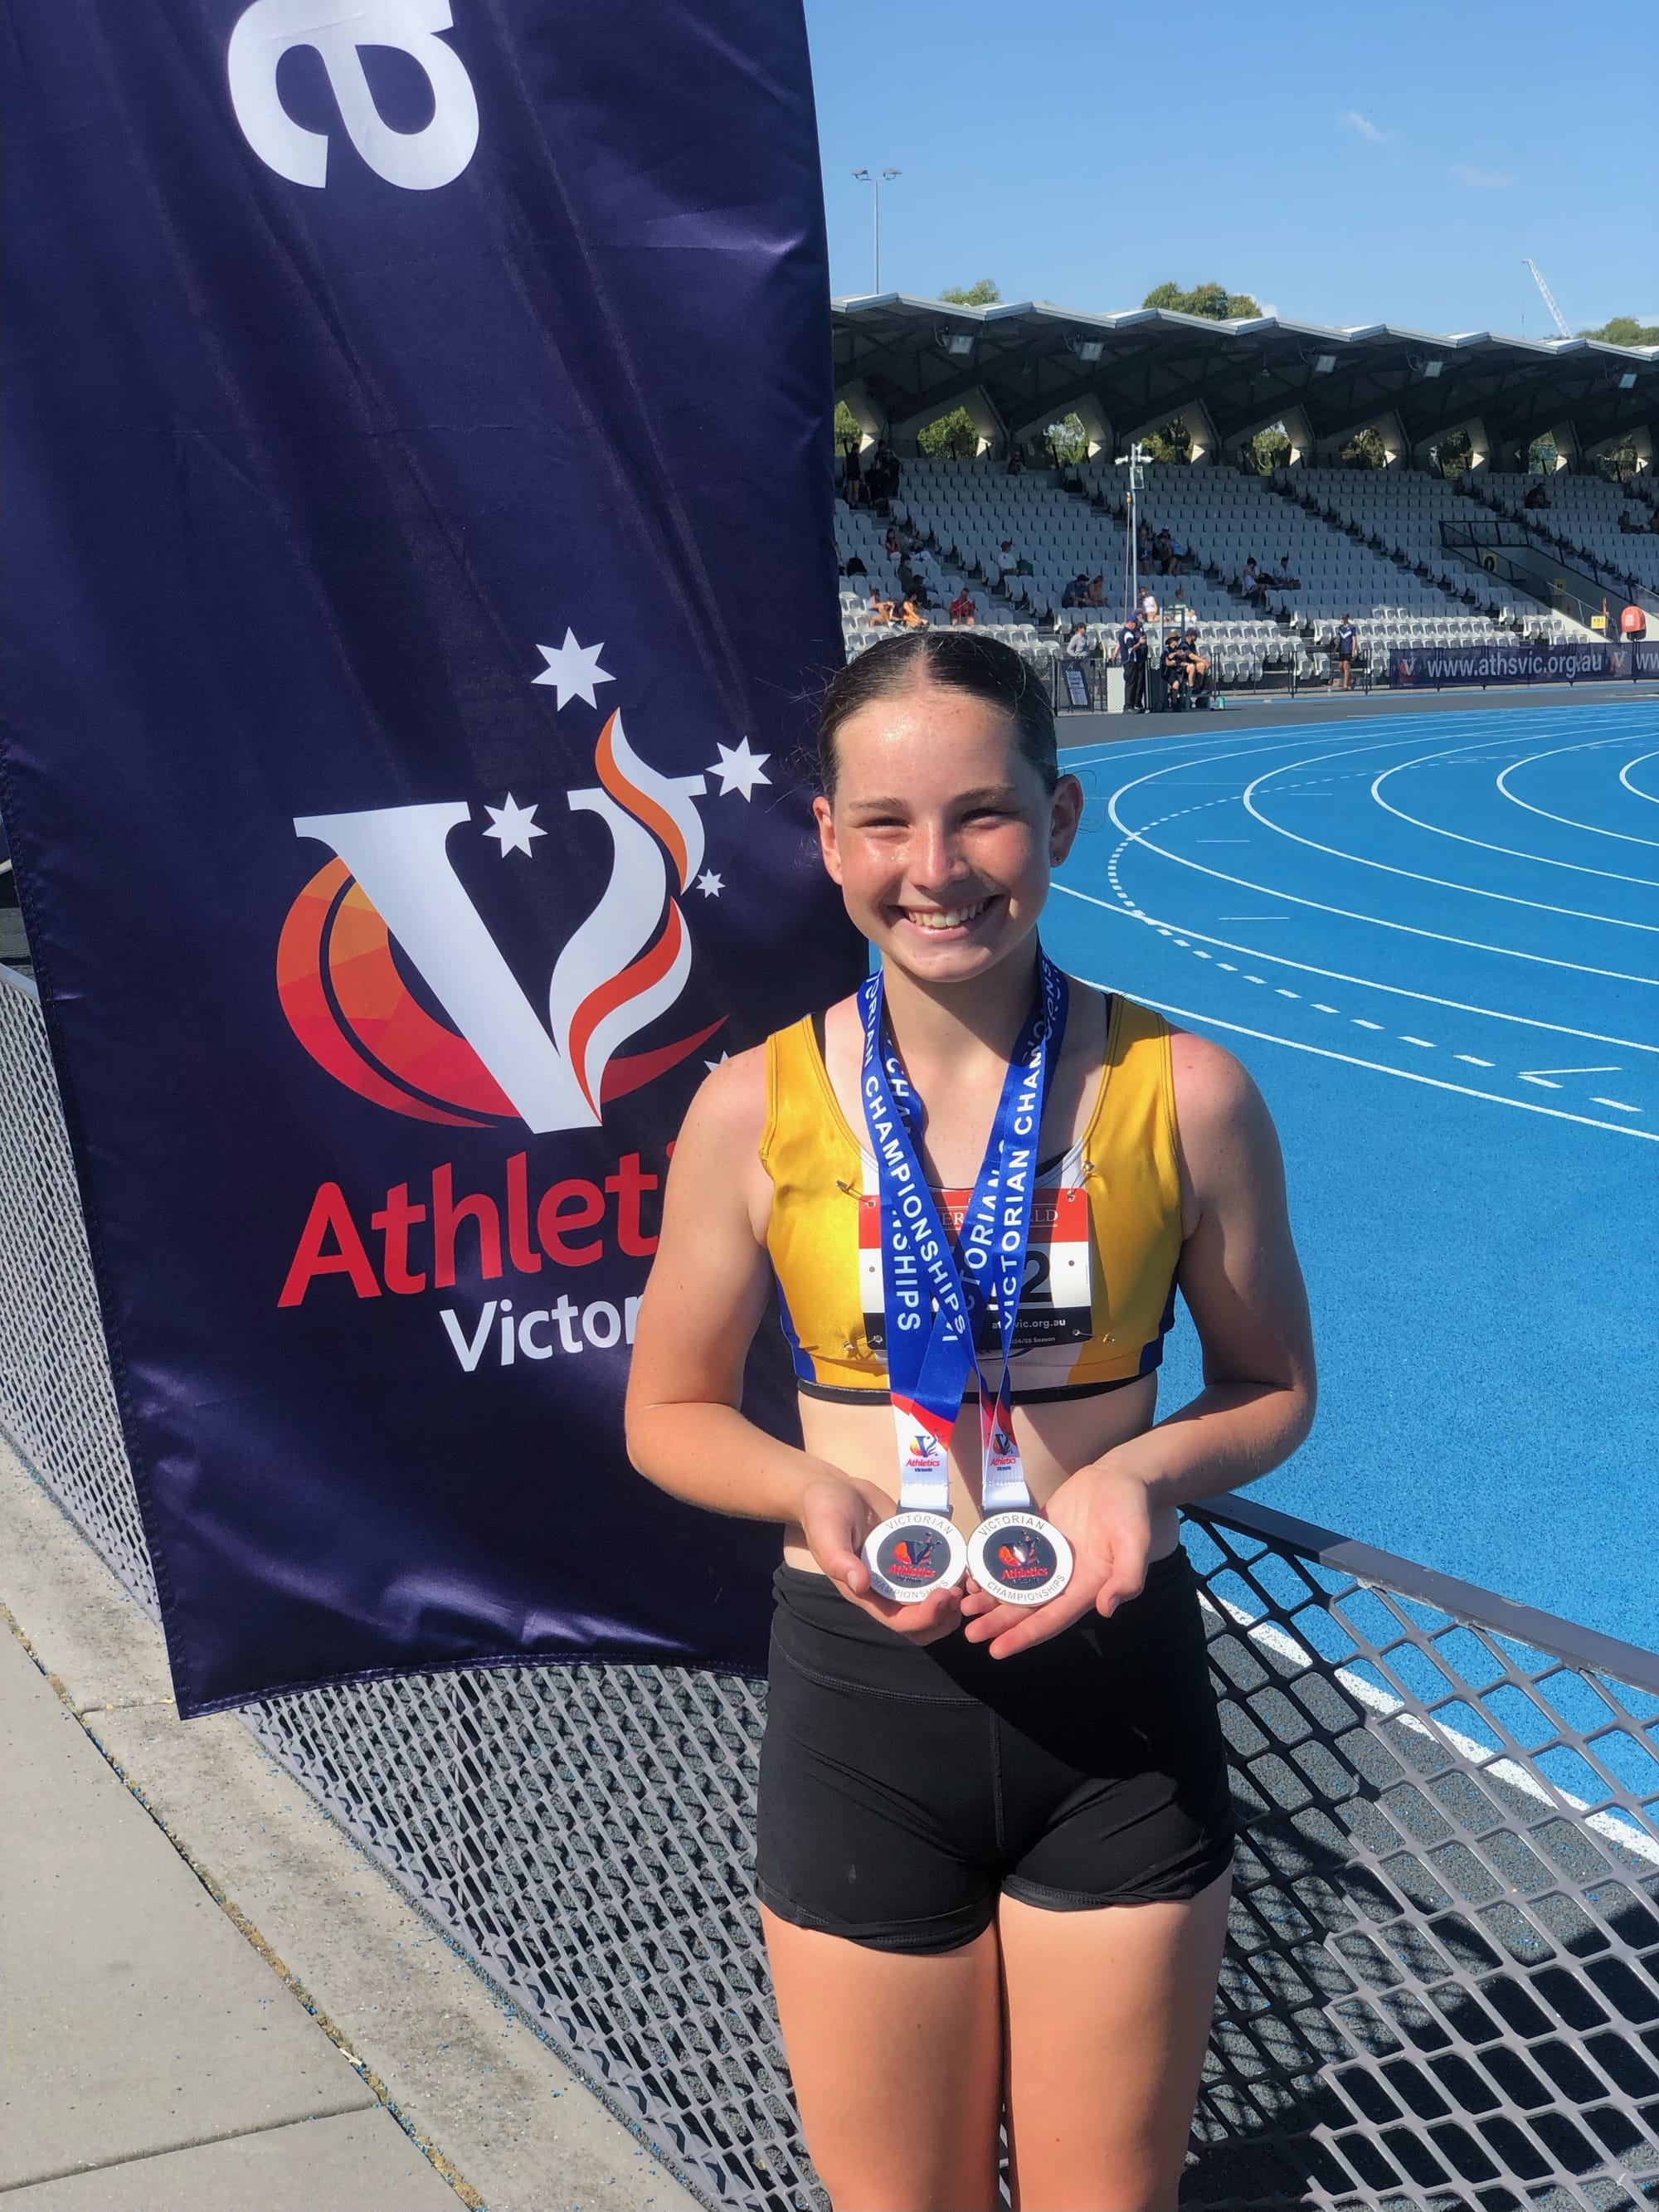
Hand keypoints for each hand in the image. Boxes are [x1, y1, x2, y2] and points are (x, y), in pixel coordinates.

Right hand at [798, 1469, 964, 1643]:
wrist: (834, 1489)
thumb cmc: (823, 1513)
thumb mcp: (827, 1532)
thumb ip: (838, 1559)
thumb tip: (861, 1584)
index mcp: (866, 1593)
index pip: (900, 1620)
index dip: (925, 1616)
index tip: (943, 1595)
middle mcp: (887, 1589)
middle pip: (922, 1622)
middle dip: (945, 1615)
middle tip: (959, 1591)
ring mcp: (902, 1572)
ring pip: (933, 1602)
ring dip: (954, 1600)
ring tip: (968, 1580)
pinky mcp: (913, 1552)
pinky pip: (937, 1571)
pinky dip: (954, 1572)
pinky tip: (967, 1560)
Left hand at [958, 1458, 1153, 1659]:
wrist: (1119, 1476)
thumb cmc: (1131, 1511)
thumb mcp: (1136, 1542)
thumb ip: (1127, 1577)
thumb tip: (1107, 1609)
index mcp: (1087, 1587)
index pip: (1052, 1619)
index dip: (1025, 1636)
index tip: (997, 1650)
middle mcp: (1065, 1578)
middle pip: (1027, 1608)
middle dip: (999, 1623)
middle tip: (970, 1634)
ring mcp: (1050, 1558)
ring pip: (1016, 1584)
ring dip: (992, 1598)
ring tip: (964, 1604)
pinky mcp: (1039, 1535)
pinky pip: (1012, 1556)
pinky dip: (994, 1566)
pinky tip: (972, 1572)